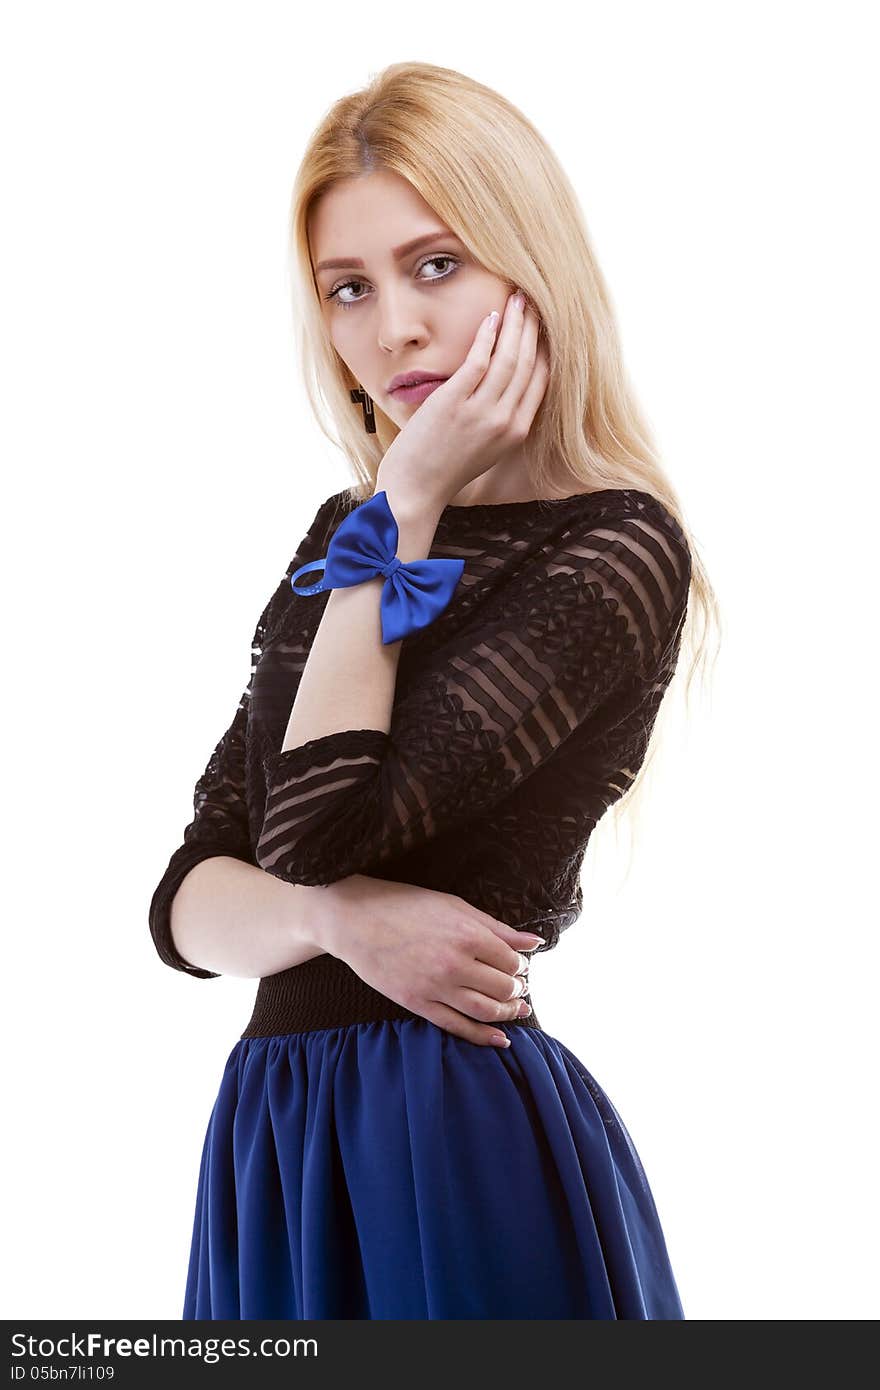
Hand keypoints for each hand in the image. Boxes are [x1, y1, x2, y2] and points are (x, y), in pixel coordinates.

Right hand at [311, 874, 541, 1046]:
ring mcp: (434, 987)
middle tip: (518, 986)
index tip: (518, 965)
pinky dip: (482, 1036)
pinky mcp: (417, 1003)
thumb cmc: (405, 905)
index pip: (511, 962)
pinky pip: (456, 1027)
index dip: (520, 966)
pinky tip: (499, 1039)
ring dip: (506, 1013)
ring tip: (514, 1009)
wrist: (355, 919)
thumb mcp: (455, 906)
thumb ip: (497, 927)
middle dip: (516, 989)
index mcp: (468, 935)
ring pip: (485, 1011)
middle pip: (503, 988)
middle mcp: (454, 964)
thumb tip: (534, 942)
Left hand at [377, 291, 549, 511]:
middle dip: (533, 328)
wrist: (416, 487)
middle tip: (533, 302)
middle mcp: (505, 421)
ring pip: (508, 358)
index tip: (545, 325)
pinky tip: (491, 317)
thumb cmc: (445, 467)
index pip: (541, 380)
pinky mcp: (454, 402)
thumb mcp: (486, 447)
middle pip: (528, 363)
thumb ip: (500, 418)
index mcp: (516, 432)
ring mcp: (480, 412)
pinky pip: (478, 360)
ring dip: (515, 324)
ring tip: (516, 300)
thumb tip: (506, 384)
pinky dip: (487, 335)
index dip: (546, 348)